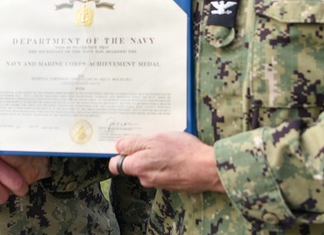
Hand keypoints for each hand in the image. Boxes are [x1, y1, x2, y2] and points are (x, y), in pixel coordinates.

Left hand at [108, 131, 223, 193]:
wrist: (208, 169)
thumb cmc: (182, 151)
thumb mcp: (155, 139)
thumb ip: (134, 143)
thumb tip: (118, 146)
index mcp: (138, 167)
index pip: (116, 165)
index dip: (119, 153)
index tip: (127, 143)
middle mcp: (145, 178)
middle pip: (133, 165)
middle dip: (139, 153)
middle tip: (152, 139)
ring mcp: (159, 183)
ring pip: (149, 168)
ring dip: (154, 157)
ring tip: (168, 145)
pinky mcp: (171, 184)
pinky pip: (162, 172)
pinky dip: (166, 164)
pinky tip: (176, 155)